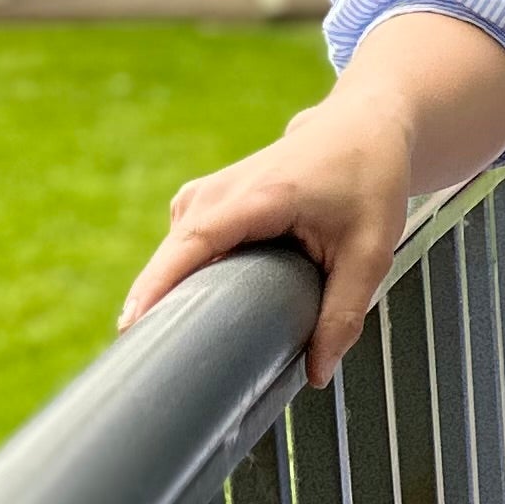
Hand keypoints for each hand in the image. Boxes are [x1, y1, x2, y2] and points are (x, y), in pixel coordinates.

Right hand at [121, 91, 420, 388]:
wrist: (360, 128)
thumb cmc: (368, 183)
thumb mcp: (371, 252)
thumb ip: (344, 313)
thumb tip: (316, 374)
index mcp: (259, 198)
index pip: (195, 245)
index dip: (159, 286)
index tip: (133, 325)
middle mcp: (218, 192)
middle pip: (172, 257)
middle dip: (156, 307)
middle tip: (150, 363)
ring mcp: (204, 195)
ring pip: (174, 256)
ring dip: (170, 296)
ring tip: (171, 346)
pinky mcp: (202, 204)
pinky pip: (181, 249)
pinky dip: (181, 279)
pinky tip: (188, 314)